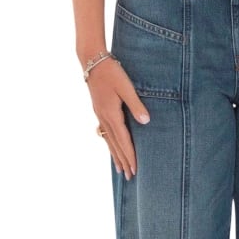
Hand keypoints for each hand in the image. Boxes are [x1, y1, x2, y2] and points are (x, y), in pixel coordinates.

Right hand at [86, 56, 149, 180]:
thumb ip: (135, 104)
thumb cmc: (111, 72)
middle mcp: (104, 117)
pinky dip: (109, 143)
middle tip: (129, 177)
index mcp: (111, 114)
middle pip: (115, 144)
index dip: (130, 155)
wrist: (92, 61)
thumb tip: (146, 122)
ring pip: (108, 140)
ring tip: (119, 169)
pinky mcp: (99, 109)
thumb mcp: (126, 87)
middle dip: (123, 160)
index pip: (123, 140)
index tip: (135, 170)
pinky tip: (110, 145)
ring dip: (115, 154)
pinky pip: (104, 132)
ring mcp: (100, 114)